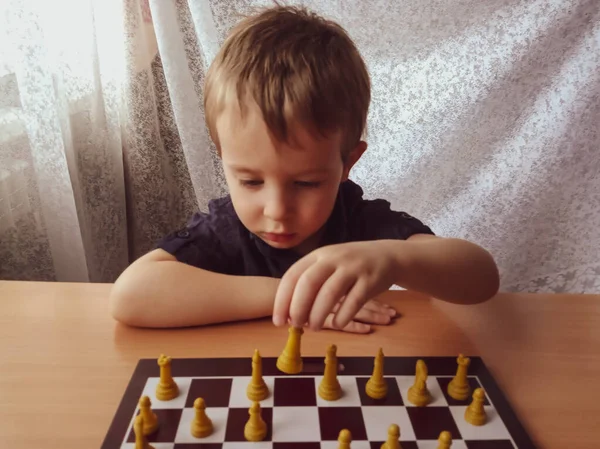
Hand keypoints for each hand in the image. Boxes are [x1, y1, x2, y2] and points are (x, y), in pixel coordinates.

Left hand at [273, 241, 398, 329]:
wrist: (386, 255)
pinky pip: (353, 302)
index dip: (283, 299)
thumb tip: (289, 313)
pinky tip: (337, 324)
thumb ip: (310, 282)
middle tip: (295, 325)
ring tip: (313, 328)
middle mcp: (333, 259)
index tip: (278, 320)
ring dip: (318, 314)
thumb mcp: (328, 264)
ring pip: (330, 293)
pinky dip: (342, 316)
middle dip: (298, 307)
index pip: (293, 276)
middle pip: (309, 283)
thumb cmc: (350, 265)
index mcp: (318, 255)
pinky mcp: (369, 281)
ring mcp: (352, 268)